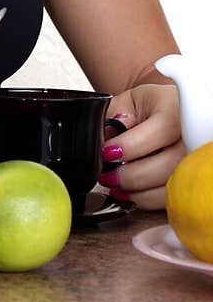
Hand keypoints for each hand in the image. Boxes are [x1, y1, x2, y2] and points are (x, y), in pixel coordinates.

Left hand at [101, 83, 183, 210]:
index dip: (132, 145)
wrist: (170, 114)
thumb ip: (115, 115)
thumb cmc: (150, 108)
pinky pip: (174, 198)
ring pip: (174, 185)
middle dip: (133, 175)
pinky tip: (132, 193)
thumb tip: (109, 136)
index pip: (163, 128)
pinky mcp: (190, 179)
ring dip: (140, 192)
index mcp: (175, 108)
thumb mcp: (128, 101)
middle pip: (170, 163)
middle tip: (109, 175)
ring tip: (118, 185)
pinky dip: (149, 199)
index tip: (108, 153)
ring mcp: (194, 159)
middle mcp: (191, 135)